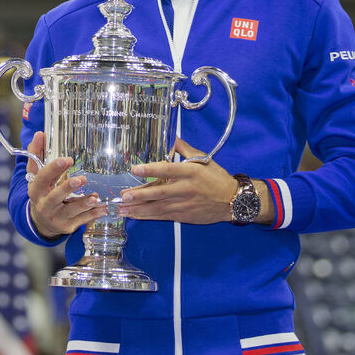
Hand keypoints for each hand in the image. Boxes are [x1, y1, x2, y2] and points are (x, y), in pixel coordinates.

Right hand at [26, 131, 106, 238]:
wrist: (41, 221)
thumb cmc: (42, 192)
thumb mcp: (36, 175)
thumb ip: (36, 154)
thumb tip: (40, 134)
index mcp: (36, 190)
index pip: (42, 178)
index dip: (53, 169)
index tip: (67, 159)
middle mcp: (44, 205)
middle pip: (55, 196)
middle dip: (67, 188)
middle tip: (81, 179)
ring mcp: (56, 217)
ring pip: (70, 211)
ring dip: (83, 204)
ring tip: (95, 197)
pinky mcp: (67, 226)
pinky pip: (81, 220)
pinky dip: (92, 215)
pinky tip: (103, 208)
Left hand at [118, 138, 238, 223]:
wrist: (232, 201)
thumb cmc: (216, 178)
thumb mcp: (204, 159)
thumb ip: (185, 149)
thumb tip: (172, 137)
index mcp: (190, 172)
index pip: (168, 170)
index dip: (150, 169)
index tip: (134, 169)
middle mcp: (186, 188)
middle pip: (159, 192)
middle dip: (140, 195)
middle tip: (123, 195)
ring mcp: (184, 204)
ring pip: (158, 207)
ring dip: (138, 209)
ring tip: (122, 208)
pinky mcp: (183, 215)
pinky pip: (162, 216)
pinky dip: (148, 216)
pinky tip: (135, 215)